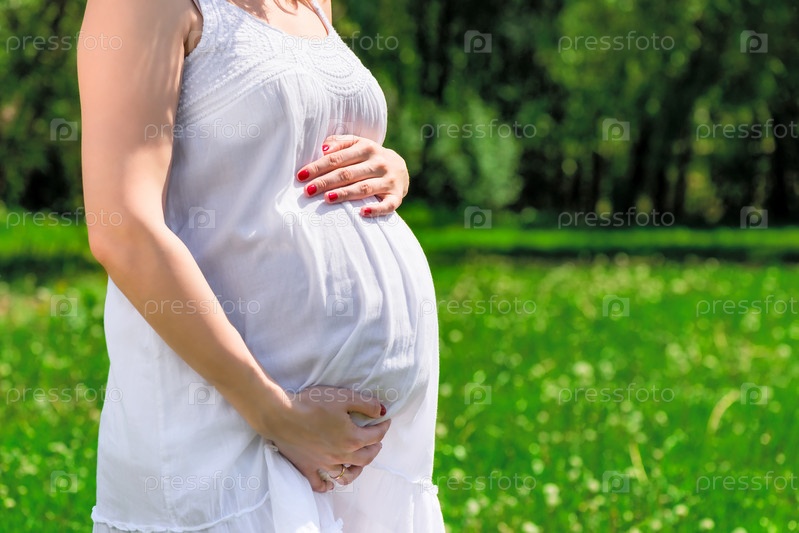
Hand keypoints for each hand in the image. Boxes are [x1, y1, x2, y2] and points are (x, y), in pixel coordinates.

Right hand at [265, 386, 390, 491]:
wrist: (281, 415)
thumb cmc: (312, 403)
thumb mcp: (343, 397)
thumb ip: (366, 404)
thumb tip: (382, 411)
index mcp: (352, 439)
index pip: (375, 436)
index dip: (383, 427)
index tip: (385, 420)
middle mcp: (341, 455)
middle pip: (366, 458)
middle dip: (374, 449)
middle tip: (377, 441)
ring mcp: (323, 464)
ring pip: (346, 475)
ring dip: (357, 470)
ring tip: (359, 463)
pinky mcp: (307, 467)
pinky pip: (319, 484)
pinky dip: (326, 486)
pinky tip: (330, 485)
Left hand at [297, 135, 409, 216]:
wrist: (400, 168)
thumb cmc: (369, 157)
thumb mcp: (358, 144)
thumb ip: (340, 143)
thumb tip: (323, 148)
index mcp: (367, 147)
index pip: (337, 158)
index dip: (318, 167)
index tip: (301, 176)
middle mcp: (379, 163)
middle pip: (347, 173)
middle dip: (326, 182)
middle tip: (308, 191)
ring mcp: (388, 181)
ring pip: (364, 188)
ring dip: (345, 193)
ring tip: (328, 198)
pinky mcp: (396, 197)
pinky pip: (387, 205)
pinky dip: (376, 209)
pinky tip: (362, 212)